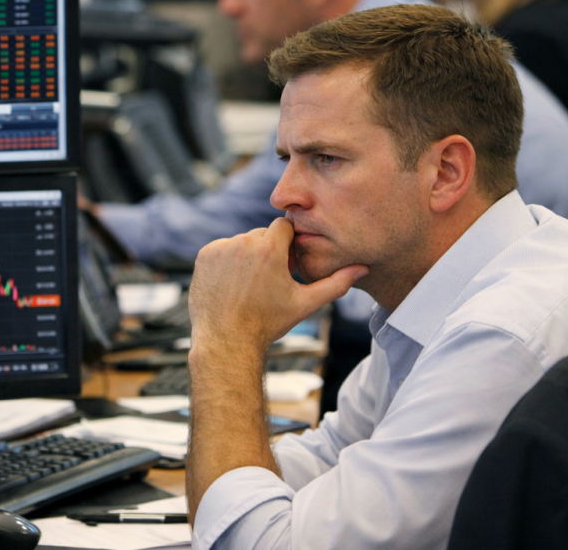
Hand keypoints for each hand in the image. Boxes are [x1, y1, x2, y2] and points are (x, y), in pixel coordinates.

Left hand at [188, 218, 366, 357]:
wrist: (226, 341)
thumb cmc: (267, 323)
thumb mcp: (305, 303)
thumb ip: (335, 283)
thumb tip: (363, 268)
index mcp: (270, 249)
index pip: (284, 226)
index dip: (288, 244)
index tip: (286, 264)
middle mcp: (243, 243)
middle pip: (262, 234)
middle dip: (268, 250)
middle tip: (270, 279)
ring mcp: (220, 248)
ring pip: (241, 242)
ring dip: (247, 256)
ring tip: (250, 285)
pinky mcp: (204, 256)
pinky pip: (222, 249)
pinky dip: (228, 262)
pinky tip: (233, 284)